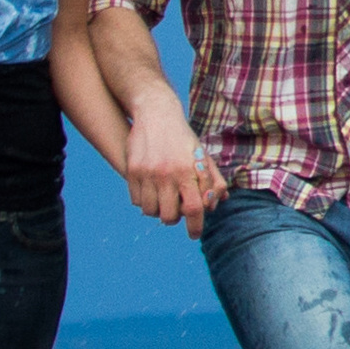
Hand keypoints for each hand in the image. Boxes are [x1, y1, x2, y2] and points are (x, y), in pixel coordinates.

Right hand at [123, 104, 227, 238]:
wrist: (156, 114)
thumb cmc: (183, 138)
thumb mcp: (202, 155)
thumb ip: (213, 180)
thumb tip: (216, 203)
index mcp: (188, 170)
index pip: (195, 208)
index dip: (195, 226)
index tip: (194, 234)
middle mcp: (167, 173)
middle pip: (169, 216)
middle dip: (174, 218)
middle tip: (176, 210)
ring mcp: (147, 173)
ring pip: (150, 211)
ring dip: (158, 210)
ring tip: (162, 200)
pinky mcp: (132, 170)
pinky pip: (136, 200)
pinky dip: (144, 201)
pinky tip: (151, 192)